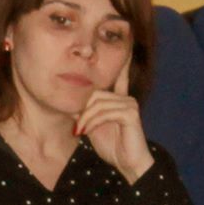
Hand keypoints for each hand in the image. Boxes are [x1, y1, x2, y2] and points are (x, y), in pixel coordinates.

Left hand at [75, 61, 154, 183]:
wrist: (128, 163)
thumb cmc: (111, 146)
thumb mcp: (93, 126)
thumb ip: (85, 112)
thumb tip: (72, 103)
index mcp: (118, 98)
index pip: (118, 75)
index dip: (121, 59)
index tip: (124, 41)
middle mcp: (126, 97)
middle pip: (96, 93)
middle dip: (83, 110)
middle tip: (77, 127)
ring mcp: (129, 104)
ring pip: (98, 102)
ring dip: (86, 118)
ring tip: (81, 131)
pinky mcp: (131, 114)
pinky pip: (105, 112)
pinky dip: (93, 122)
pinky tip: (88, 132)